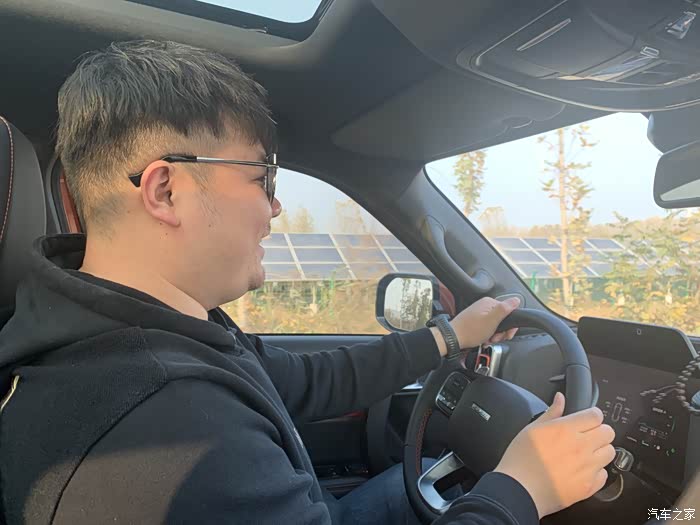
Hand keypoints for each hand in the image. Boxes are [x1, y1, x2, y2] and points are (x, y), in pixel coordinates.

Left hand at [449, 296, 520, 350]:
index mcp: (489, 303)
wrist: (453, 338)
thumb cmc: (470, 330)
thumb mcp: (492, 320)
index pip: (509, 311)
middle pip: (502, 320)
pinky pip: (487, 328)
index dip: (510, 326)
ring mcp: (479, 314)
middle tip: (495, 338)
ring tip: (487, 339)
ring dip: (494, 335)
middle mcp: (484, 306)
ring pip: (495, 326)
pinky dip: (487, 335)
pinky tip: (483, 339)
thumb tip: (516, 299)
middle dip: (501, 332)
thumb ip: (505, 309)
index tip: (507, 334)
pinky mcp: (475, 321)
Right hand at [494, 393, 615, 517]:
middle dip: (599, 431)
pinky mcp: (589, 486)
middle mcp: (580, 446)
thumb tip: (560, 398)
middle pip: (608, 432)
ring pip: (610, 452)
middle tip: (587, 436)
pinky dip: (596, 472)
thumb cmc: (521, 459)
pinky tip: (582, 471)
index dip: (592, 415)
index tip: (586, 419)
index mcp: (566, 429)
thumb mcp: (532, 429)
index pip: (596, 415)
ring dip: (600, 451)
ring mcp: (587, 467)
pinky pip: (604, 474)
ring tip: (585, 454)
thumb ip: (551, 412)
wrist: (520, 490)